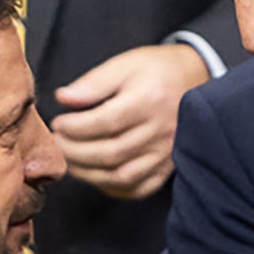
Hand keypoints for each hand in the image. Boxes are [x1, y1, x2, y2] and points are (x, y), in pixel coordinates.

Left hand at [52, 43, 209, 198]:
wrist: (196, 79)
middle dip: (75, 152)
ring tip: (71, 159)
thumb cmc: (156, 70)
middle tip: (58, 142)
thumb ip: (93, 83)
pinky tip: (96, 174)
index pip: (105, 123)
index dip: (75, 128)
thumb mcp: (124, 64)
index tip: (59, 123)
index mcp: (149, 100)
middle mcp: (160, 131)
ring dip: (88, 173)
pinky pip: (138, 188)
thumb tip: (63, 98)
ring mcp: (166, 153)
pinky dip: (113, 187)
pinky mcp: (168, 167)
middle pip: (111, 153)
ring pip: (122, 176)